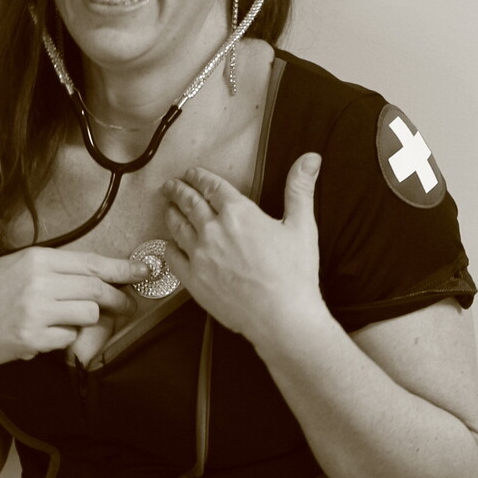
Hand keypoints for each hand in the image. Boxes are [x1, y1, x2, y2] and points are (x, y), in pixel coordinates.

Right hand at [0, 246, 148, 371]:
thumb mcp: (19, 267)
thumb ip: (57, 270)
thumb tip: (99, 276)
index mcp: (37, 259)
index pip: (92, 263)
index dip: (124, 269)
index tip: (145, 270)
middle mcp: (38, 281)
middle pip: (97, 290)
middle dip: (119, 299)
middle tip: (127, 305)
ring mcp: (34, 310)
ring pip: (88, 315)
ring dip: (86, 321)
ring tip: (67, 322)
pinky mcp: (31, 338)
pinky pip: (67, 338)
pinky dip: (63, 339)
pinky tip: (43, 335)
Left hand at [161, 153, 325, 345]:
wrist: (281, 318)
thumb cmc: (294, 275)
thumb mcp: (302, 225)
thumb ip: (300, 189)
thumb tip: (309, 160)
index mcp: (238, 213)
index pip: (211, 186)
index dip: (199, 177)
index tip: (192, 173)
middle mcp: (213, 230)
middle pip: (188, 202)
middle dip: (178, 190)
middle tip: (170, 185)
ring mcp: (199, 255)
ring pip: (176, 226)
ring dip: (171, 212)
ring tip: (168, 207)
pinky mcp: (193, 280)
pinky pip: (173, 256)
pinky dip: (169, 244)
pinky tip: (170, 242)